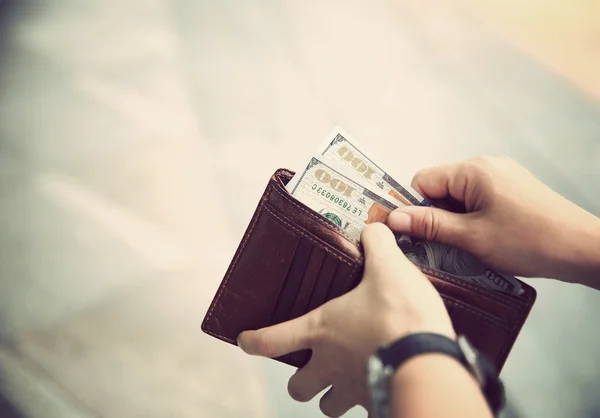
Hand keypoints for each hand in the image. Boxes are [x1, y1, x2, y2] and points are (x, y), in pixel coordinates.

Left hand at [237, 223, 453, 416]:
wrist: (431, 360)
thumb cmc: (402, 315)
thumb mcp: (390, 268)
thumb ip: (377, 244)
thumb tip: (373, 229)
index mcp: (322, 330)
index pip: (272, 340)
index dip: (254, 341)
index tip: (245, 341)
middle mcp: (330, 365)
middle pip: (297, 387)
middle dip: (300, 381)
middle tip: (312, 368)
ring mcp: (352, 389)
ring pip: (328, 407)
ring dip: (331, 396)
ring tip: (344, 382)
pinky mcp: (376, 404)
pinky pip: (364, 410)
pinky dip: (366, 400)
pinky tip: (379, 384)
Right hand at [387, 156, 599, 283]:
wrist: (583, 248)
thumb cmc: (529, 241)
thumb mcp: (471, 237)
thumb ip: (429, 225)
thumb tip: (393, 218)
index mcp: (472, 170)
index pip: (423, 181)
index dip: (415, 207)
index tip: (417, 234)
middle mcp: (486, 165)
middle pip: (440, 187)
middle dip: (437, 215)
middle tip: (445, 244)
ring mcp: (502, 175)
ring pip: (459, 196)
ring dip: (456, 219)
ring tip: (469, 244)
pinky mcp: (513, 188)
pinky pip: (478, 199)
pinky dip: (473, 217)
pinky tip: (485, 238)